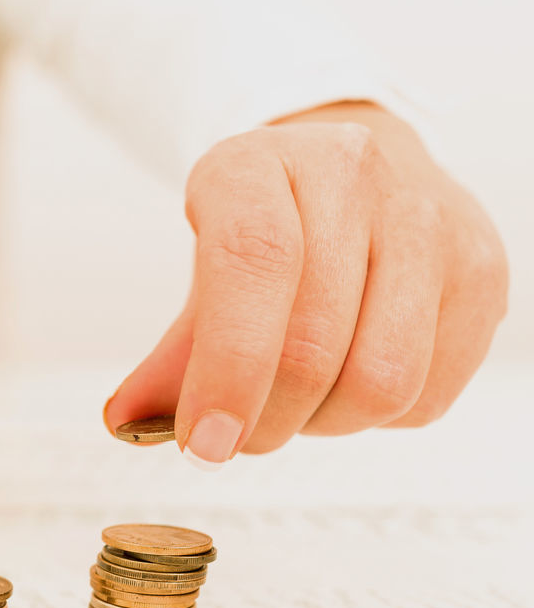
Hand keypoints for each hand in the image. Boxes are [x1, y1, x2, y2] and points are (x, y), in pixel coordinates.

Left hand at [104, 102, 507, 463]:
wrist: (351, 175)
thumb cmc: (263, 234)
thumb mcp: (199, 276)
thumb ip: (167, 359)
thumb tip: (126, 423)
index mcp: (256, 162)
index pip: (253, 260)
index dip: (228, 367)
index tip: (203, 445)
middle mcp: (351, 172)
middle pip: (315, 341)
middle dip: (265, 421)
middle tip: (236, 436)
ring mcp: (429, 218)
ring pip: (382, 380)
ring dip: (324, 424)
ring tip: (298, 400)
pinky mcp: (482, 270)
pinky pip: (427, 395)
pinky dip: (376, 418)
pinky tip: (349, 377)